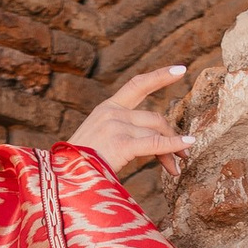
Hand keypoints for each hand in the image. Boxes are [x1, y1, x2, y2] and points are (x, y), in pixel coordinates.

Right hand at [67, 64, 190, 176]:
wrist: (61, 177)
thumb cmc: (80, 166)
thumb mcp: (99, 141)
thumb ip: (123, 134)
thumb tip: (153, 143)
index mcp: (106, 109)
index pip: (137, 85)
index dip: (160, 76)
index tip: (181, 70)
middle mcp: (112, 112)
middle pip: (155, 118)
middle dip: (172, 136)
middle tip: (184, 156)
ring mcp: (116, 125)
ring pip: (156, 132)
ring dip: (172, 150)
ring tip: (176, 170)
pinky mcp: (121, 143)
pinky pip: (155, 144)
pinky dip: (174, 145)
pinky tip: (186, 146)